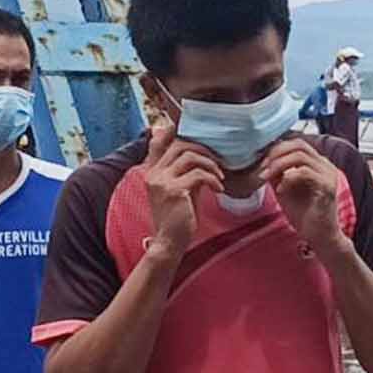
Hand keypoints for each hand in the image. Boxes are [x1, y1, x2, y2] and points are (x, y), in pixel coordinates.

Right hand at [142, 117, 220, 256]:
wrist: (170, 242)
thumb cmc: (178, 217)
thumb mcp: (181, 188)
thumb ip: (186, 171)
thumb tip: (203, 155)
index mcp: (152, 172)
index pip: (158, 142)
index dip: (173, 130)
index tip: (192, 132)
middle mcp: (153, 173)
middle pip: (179, 144)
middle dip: (203, 150)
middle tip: (217, 163)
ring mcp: (161, 181)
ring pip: (190, 156)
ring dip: (210, 164)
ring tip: (219, 177)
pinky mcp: (173, 190)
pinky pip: (198, 174)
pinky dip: (213, 179)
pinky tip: (218, 189)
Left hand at [258, 139, 343, 253]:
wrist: (319, 236)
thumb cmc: (304, 214)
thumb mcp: (284, 189)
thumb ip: (276, 173)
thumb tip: (262, 160)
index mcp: (316, 163)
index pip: (296, 143)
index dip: (275, 148)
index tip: (260, 162)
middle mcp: (325, 165)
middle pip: (298, 144)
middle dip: (275, 153)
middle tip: (261, 168)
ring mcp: (328, 175)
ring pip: (301, 155)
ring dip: (278, 165)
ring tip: (266, 177)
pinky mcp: (328, 187)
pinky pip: (305, 173)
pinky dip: (288, 178)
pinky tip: (280, 190)